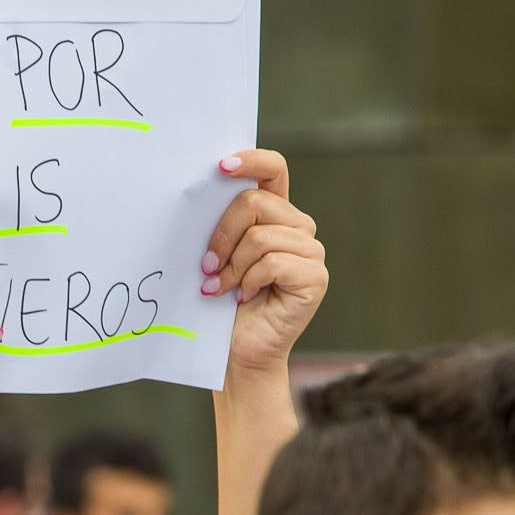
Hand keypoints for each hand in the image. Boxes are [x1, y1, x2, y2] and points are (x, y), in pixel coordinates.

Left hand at [200, 149, 327, 383]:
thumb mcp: (217, 256)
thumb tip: (200, 194)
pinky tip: (242, 297)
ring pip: (261, 236)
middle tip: (206, 266)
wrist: (236, 353)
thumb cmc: (222, 305)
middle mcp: (298, 228)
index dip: (251, 160)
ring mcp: (311, 252)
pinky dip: (248, 281)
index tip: (219, 167)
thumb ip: (221, 225)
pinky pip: (273, 262)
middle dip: (222, 234)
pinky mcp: (315, 277)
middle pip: (256, 203)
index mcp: (276, 215)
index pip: (273, 169)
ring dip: (232, 265)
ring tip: (221, 288)